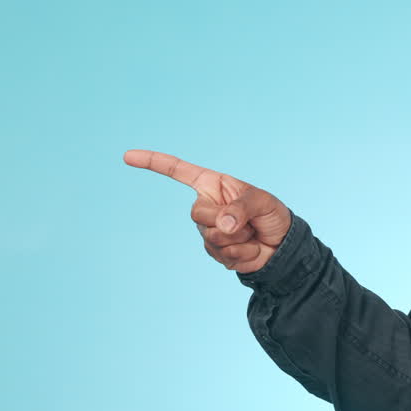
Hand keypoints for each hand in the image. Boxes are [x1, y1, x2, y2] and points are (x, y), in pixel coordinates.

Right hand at [123, 149, 291, 272]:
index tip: (128, 156)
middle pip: (197, 213)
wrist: (282, 247)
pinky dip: (241, 254)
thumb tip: (222, 226)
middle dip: (224, 220)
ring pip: (211, 237)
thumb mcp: (263, 203)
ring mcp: (208, 230)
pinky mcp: (214, 251)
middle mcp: (207, 206)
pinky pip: (221, 255)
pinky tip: (251, 249)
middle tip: (248, 222)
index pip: (179, 171)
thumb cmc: (273, 216)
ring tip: (252, 234)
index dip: (154, 162)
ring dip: (238, 239)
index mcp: (214, 185)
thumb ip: (241, 208)